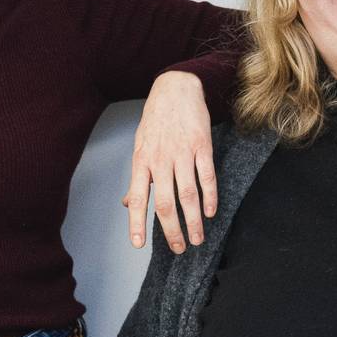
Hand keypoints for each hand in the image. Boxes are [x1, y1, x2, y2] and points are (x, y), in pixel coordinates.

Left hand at [125, 71, 217, 253]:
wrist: (176, 88)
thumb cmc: (156, 120)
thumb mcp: (139, 146)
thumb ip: (137, 177)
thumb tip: (126, 203)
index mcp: (142, 161)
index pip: (137, 198)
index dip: (136, 223)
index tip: (138, 244)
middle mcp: (160, 159)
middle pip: (165, 202)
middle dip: (171, 229)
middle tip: (178, 248)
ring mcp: (182, 152)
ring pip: (188, 194)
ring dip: (193, 220)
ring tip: (197, 239)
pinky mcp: (201, 146)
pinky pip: (206, 176)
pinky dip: (210, 197)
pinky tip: (210, 212)